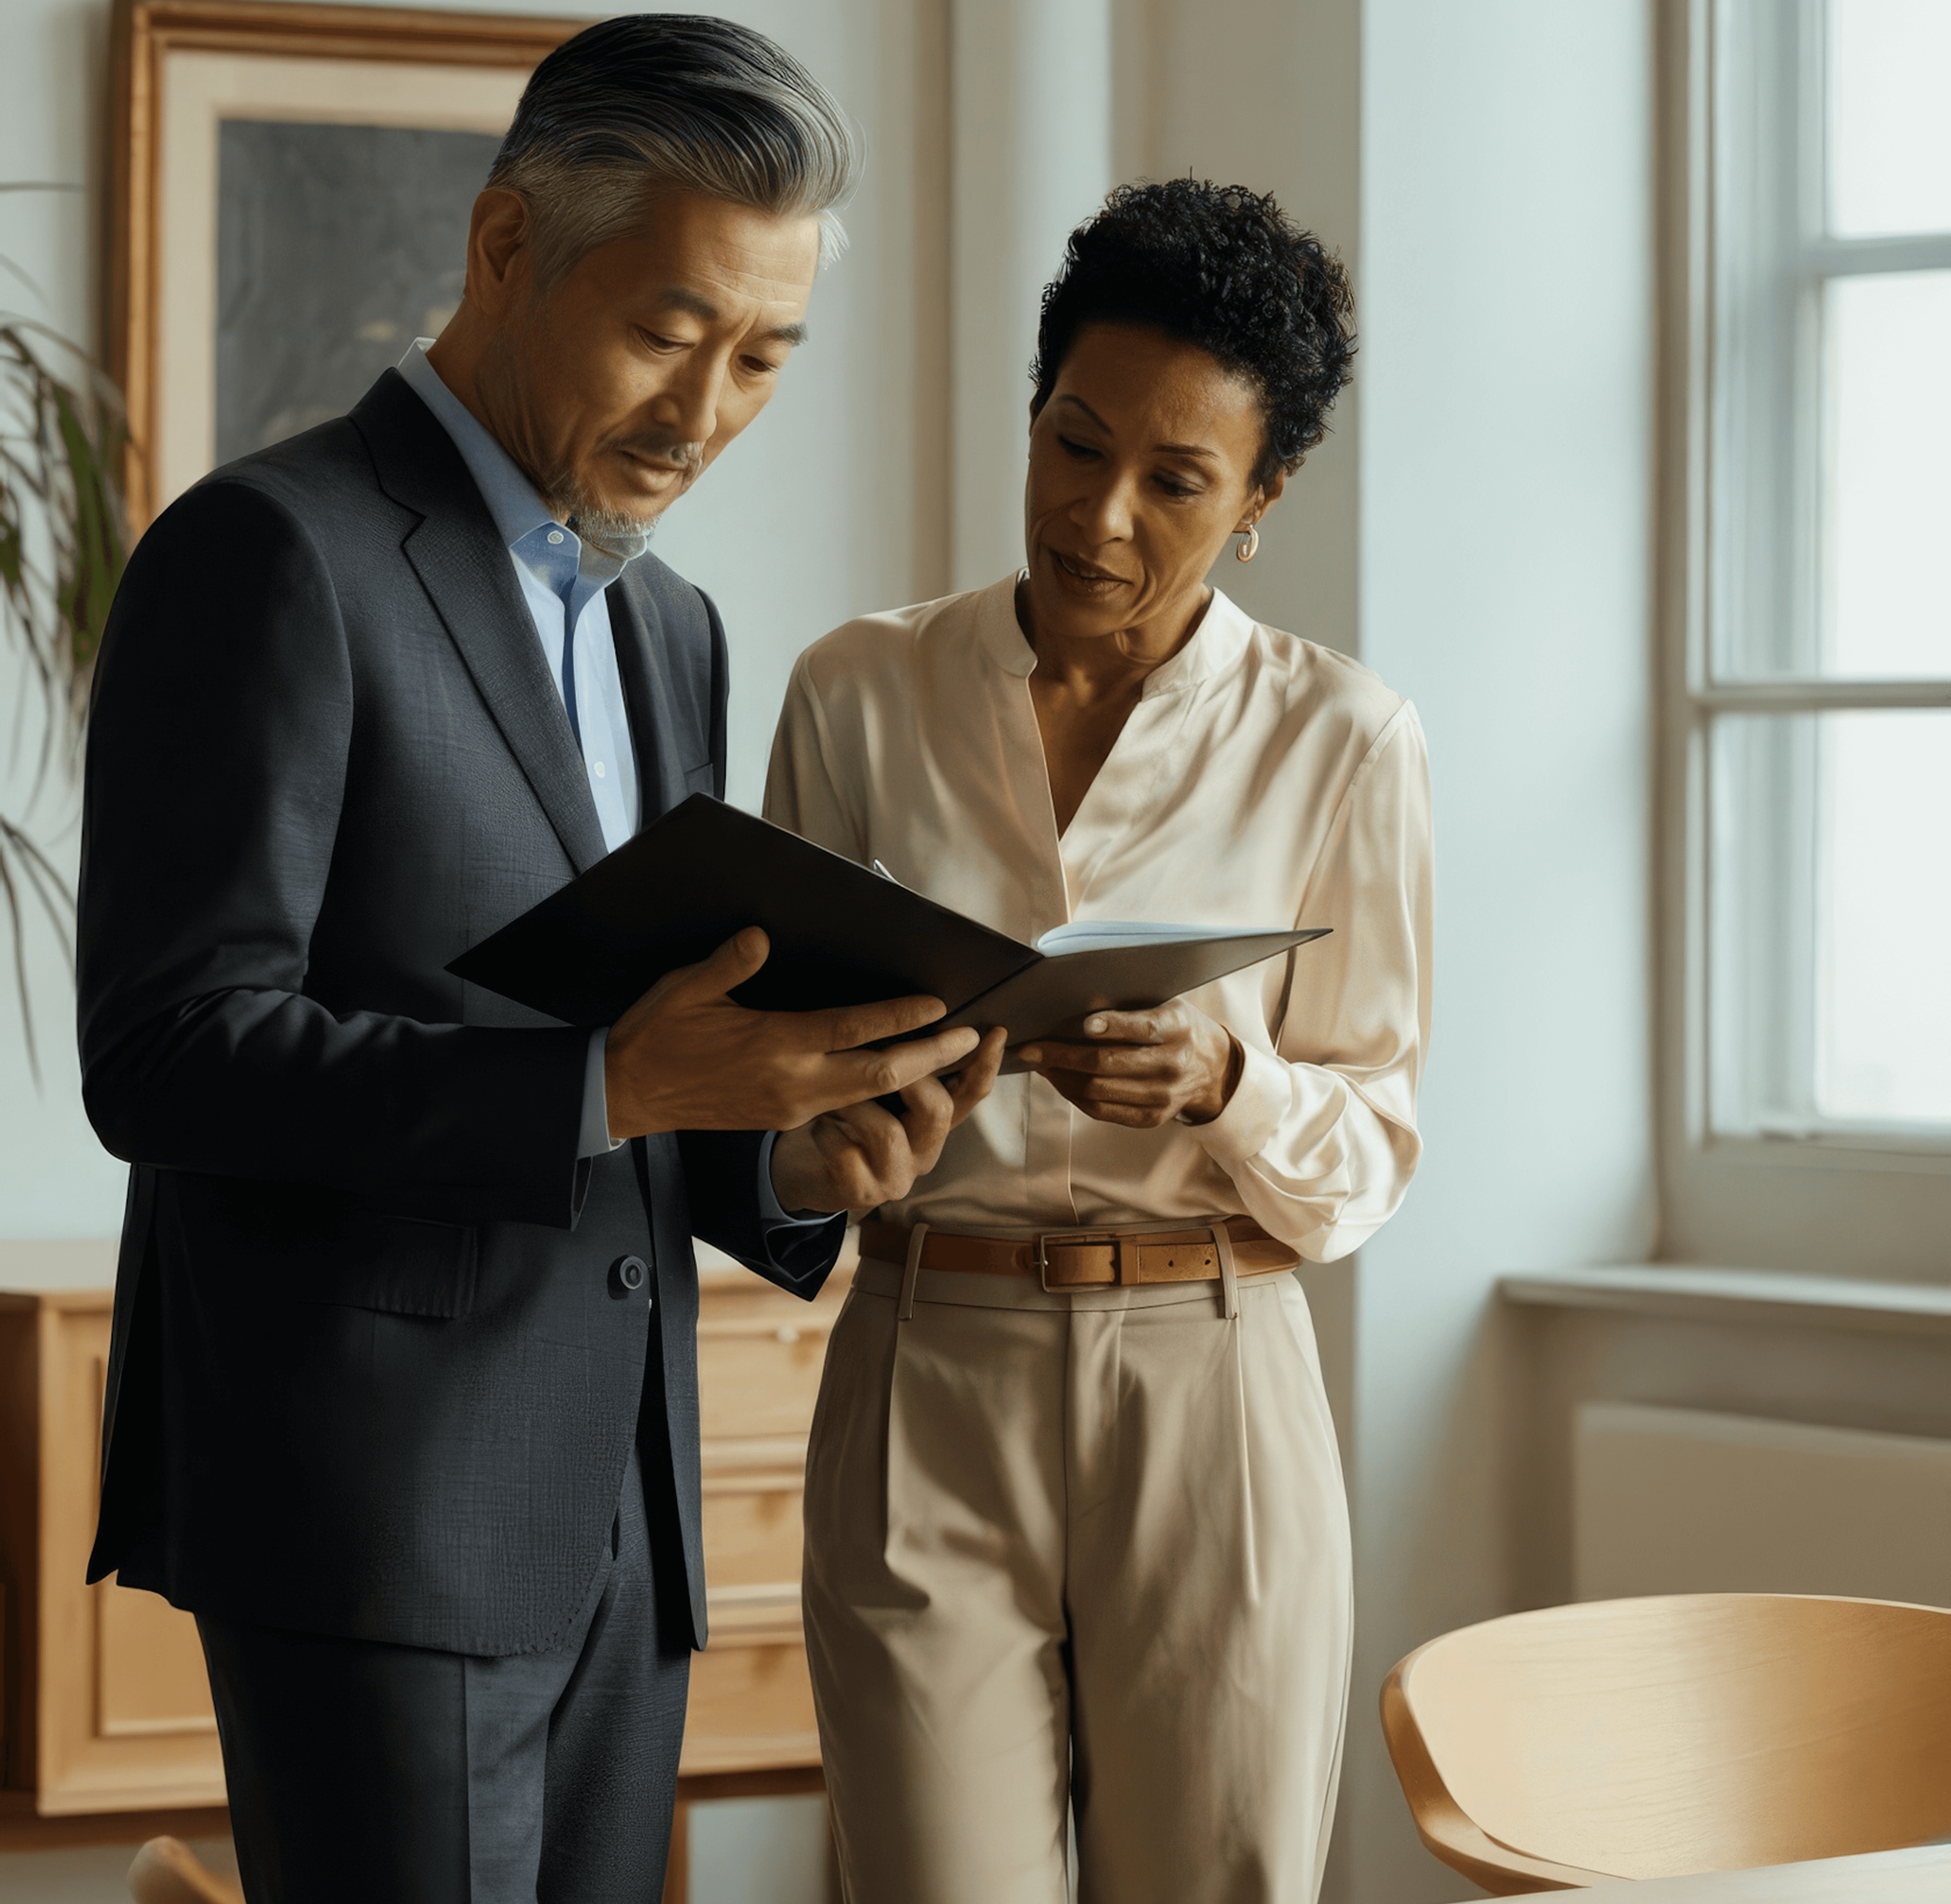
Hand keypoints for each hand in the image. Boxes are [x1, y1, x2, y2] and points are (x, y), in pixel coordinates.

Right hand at [604, 928, 983, 1138]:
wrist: (628, 1095)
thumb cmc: (657, 1035)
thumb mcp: (686, 990)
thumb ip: (728, 965)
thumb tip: (761, 936)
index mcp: (774, 1045)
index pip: (852, 1030)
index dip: (899, 1017)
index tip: (939, 1004)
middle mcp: (793, 1082)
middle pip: (881, 1074)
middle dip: (931, 1058)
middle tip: (971, 1038)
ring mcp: (792, 1105)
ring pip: (869, 1094)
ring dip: (914, 1075)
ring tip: (949, 1054)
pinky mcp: (784, 1117)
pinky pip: (846, 1104)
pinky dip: (880, 1089)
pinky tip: (899, 1072)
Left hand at [768, 1027, 1006, 1214]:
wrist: (809, 1172)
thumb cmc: (847, 1119)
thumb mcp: (878, 1089)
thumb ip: (904, 1064)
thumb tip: (923, 1014)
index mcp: (935, 1123)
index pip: (971, 1093)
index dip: (985, 1064)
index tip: (995, 1032)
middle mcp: (925, 1151)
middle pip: (939, 1110)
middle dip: (910, 1076)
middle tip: (880, 1056)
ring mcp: (898, 1177)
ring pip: (888, 1132)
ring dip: (855, 1107)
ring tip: (833, 1098)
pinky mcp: (865, 1194)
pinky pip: (847, 1155)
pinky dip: (827, 1135)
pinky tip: (818, 1128)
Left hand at [1015, 1001, 1241, 1128]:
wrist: (1213, 1070)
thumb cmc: (1178, 1028)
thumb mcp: (1168, 1006)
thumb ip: (1132, 1007)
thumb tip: (1076, 1006)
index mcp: (1178, 1029)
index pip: (1142, 1029)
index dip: (1112, 1026)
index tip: (1081, 1024)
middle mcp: (1172, 1066)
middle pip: (1108, 1064)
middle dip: (1061, 1056)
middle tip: (1030, 1048)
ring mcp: (1161, 1097)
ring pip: (1098, 1091)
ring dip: (1060, 1078)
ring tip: (1037, 1063)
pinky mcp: (1151, 1118)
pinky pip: (1102, 1111)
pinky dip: (1074, 1095)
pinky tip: (1058, 1080)